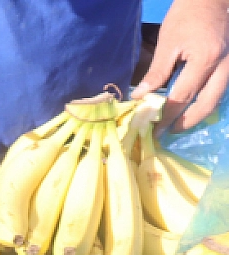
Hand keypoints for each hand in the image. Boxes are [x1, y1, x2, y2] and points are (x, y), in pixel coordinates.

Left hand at [135, 0, 228, 131]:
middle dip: (186, 122)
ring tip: (176, 123)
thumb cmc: (187, 16)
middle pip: (207, 105)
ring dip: (197, 115)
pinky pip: (219, 89)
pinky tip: (190, 108)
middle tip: (166, 132)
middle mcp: (223, 66)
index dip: (166, 116)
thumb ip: (156, 73)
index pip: (183, 97)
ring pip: (217, 99)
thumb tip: (140, 97)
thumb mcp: (168, 43)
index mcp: (206, 60)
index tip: (152, 129)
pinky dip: (205, 102)